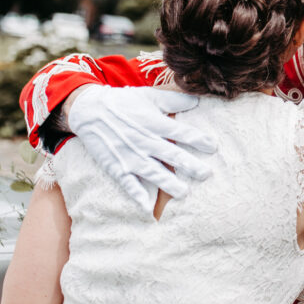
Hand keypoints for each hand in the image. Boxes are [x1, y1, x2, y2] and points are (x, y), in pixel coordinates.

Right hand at [67, 85, 218, 212]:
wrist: (90, 110)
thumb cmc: (124, 103)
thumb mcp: (149, 96)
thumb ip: (174, 100)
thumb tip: (198, 100)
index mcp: (153, 122)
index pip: (180, 132)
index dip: (198, 139)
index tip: (213, 147)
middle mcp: (143, 140)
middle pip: (170, 155)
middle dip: (189, 165)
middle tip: (206, 175)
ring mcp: (129, 155)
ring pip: (152, 171)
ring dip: (168, 183)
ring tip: (184, 193)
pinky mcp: (116, 166)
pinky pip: (127, 183)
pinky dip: (137, 195)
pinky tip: (147, 207)